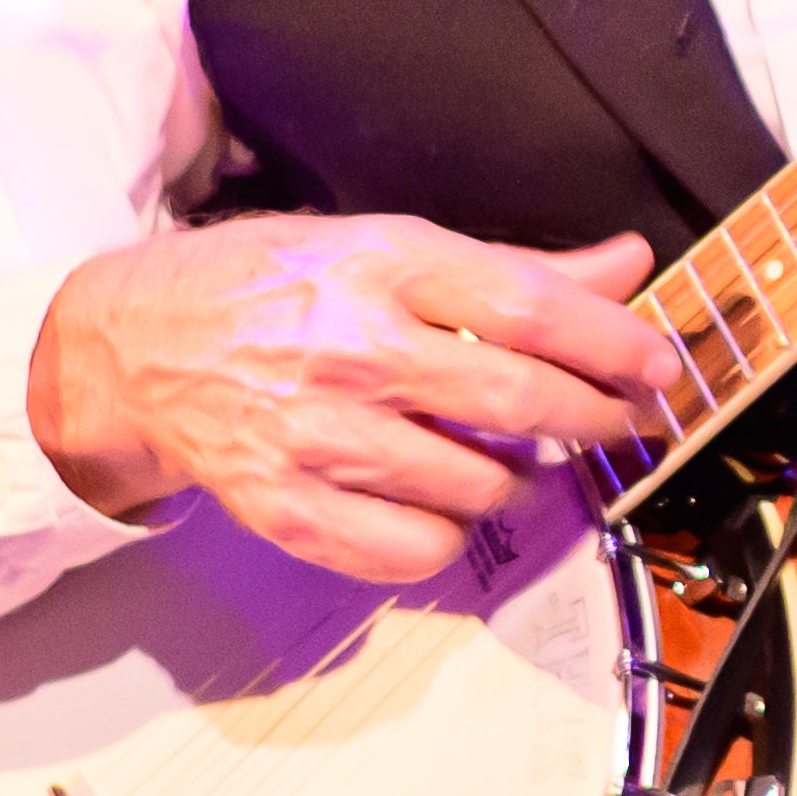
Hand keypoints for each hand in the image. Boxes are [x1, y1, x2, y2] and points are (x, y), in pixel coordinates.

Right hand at [31, 209, 700, 583]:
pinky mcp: (286, 508)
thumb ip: (513, 268)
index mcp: (381, 267)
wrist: (134, 349)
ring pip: (478, 484)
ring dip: (517, 479)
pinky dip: (447, 535)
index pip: (528, 306)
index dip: (614, 342)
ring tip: (503, 456)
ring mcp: (316, 436)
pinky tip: (437, 503)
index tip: (662, 366)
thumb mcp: (384, 246)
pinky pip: (414, 549)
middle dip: (597, 417)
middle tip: (625, 420)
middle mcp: (352, 350)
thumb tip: (627, 262)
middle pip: (517, 398)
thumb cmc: (271, 287)